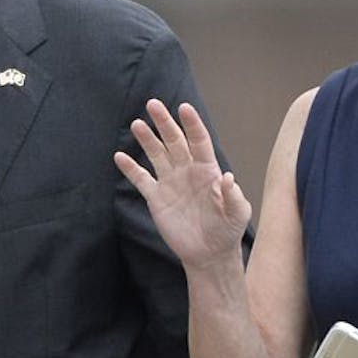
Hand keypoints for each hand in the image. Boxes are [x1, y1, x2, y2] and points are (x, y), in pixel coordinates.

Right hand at [114, 99, 251, 268]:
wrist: (209, 253)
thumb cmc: (227, 230)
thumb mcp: (237, 214)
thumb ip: (233, 195)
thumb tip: (227, 177)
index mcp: (207, 170)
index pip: (199, 141)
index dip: (192, 125)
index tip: (184, 108)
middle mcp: (187, 171)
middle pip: (174, 141)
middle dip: (164, 123)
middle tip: (153, 104)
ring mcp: (170, 182)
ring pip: (156, 155)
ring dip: (147, 139)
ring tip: (137, 123)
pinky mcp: (156, 198)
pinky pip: (141, 179)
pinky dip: (130, 168)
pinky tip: (119, 156)